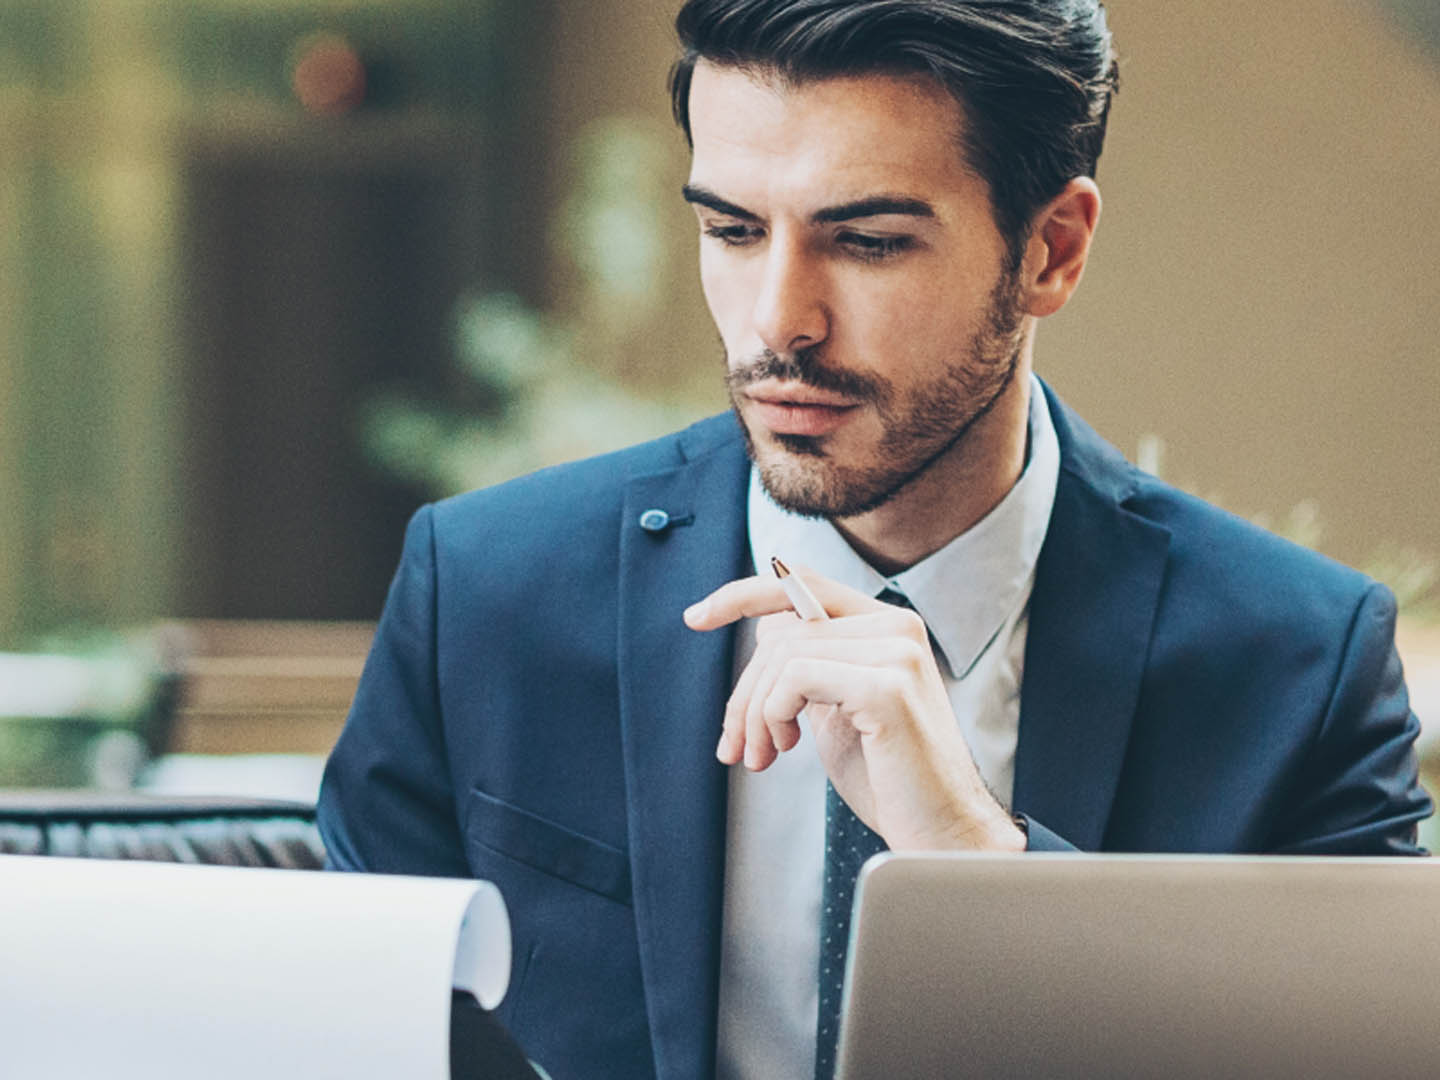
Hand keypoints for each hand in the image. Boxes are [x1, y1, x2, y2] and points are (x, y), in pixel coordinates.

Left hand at [683, 569, 1023, 851]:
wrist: (941, 833)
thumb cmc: (889, 779)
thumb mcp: (837, 709)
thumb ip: (811, 666)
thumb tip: (763, 629)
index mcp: (887, 627)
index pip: (802, 584)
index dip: (743, 594)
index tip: (696, 616)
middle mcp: (896, 626)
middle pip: (780, 631)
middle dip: (744, 692)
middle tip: (736, 747)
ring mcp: (896, 651)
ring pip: (782, 654)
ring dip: (756, 713)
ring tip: (764, 757)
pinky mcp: (887, 685)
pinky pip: (796, 677)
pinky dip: (775, 714)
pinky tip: (788, 748)